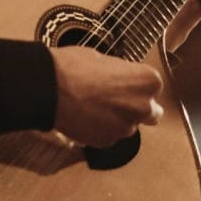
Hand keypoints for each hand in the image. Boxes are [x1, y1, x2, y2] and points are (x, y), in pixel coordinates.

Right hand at [49, 46, 163, 147]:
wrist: (48, 87)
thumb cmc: (73, 67)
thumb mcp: (105, 58)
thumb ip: (122, 74)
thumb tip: (122, 80)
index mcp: (147, 81)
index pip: (152, 86)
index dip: (135, 84)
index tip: (124, 82)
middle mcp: (142, 107)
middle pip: (149, 112)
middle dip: (135, 107)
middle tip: (115, 99)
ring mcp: (125, 127)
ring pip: (127, 125)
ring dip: (116, 119)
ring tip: (94, 106)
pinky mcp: (107, 141)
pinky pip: (109, 135)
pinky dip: (100, 129)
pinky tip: (85, 116)